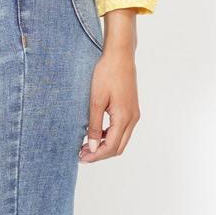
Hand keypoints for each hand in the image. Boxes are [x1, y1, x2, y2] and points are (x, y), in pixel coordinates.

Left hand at [80, 11, 139, 161]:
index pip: (111, 147)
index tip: (81, 157)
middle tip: (82, 154)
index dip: (96, 155)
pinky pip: (122, 130)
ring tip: (86, 145)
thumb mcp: (96, 100)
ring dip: (105, 145)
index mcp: (124, 117)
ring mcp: (134, 114)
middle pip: (118, 147)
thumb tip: (91, 145)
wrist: (120, 56)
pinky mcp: (131, 109)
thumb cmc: (107, 74)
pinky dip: (110, 136)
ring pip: (121, 140)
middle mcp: (133, 119)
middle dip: (100, 154)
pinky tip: (96, 132)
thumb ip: (93, 125)